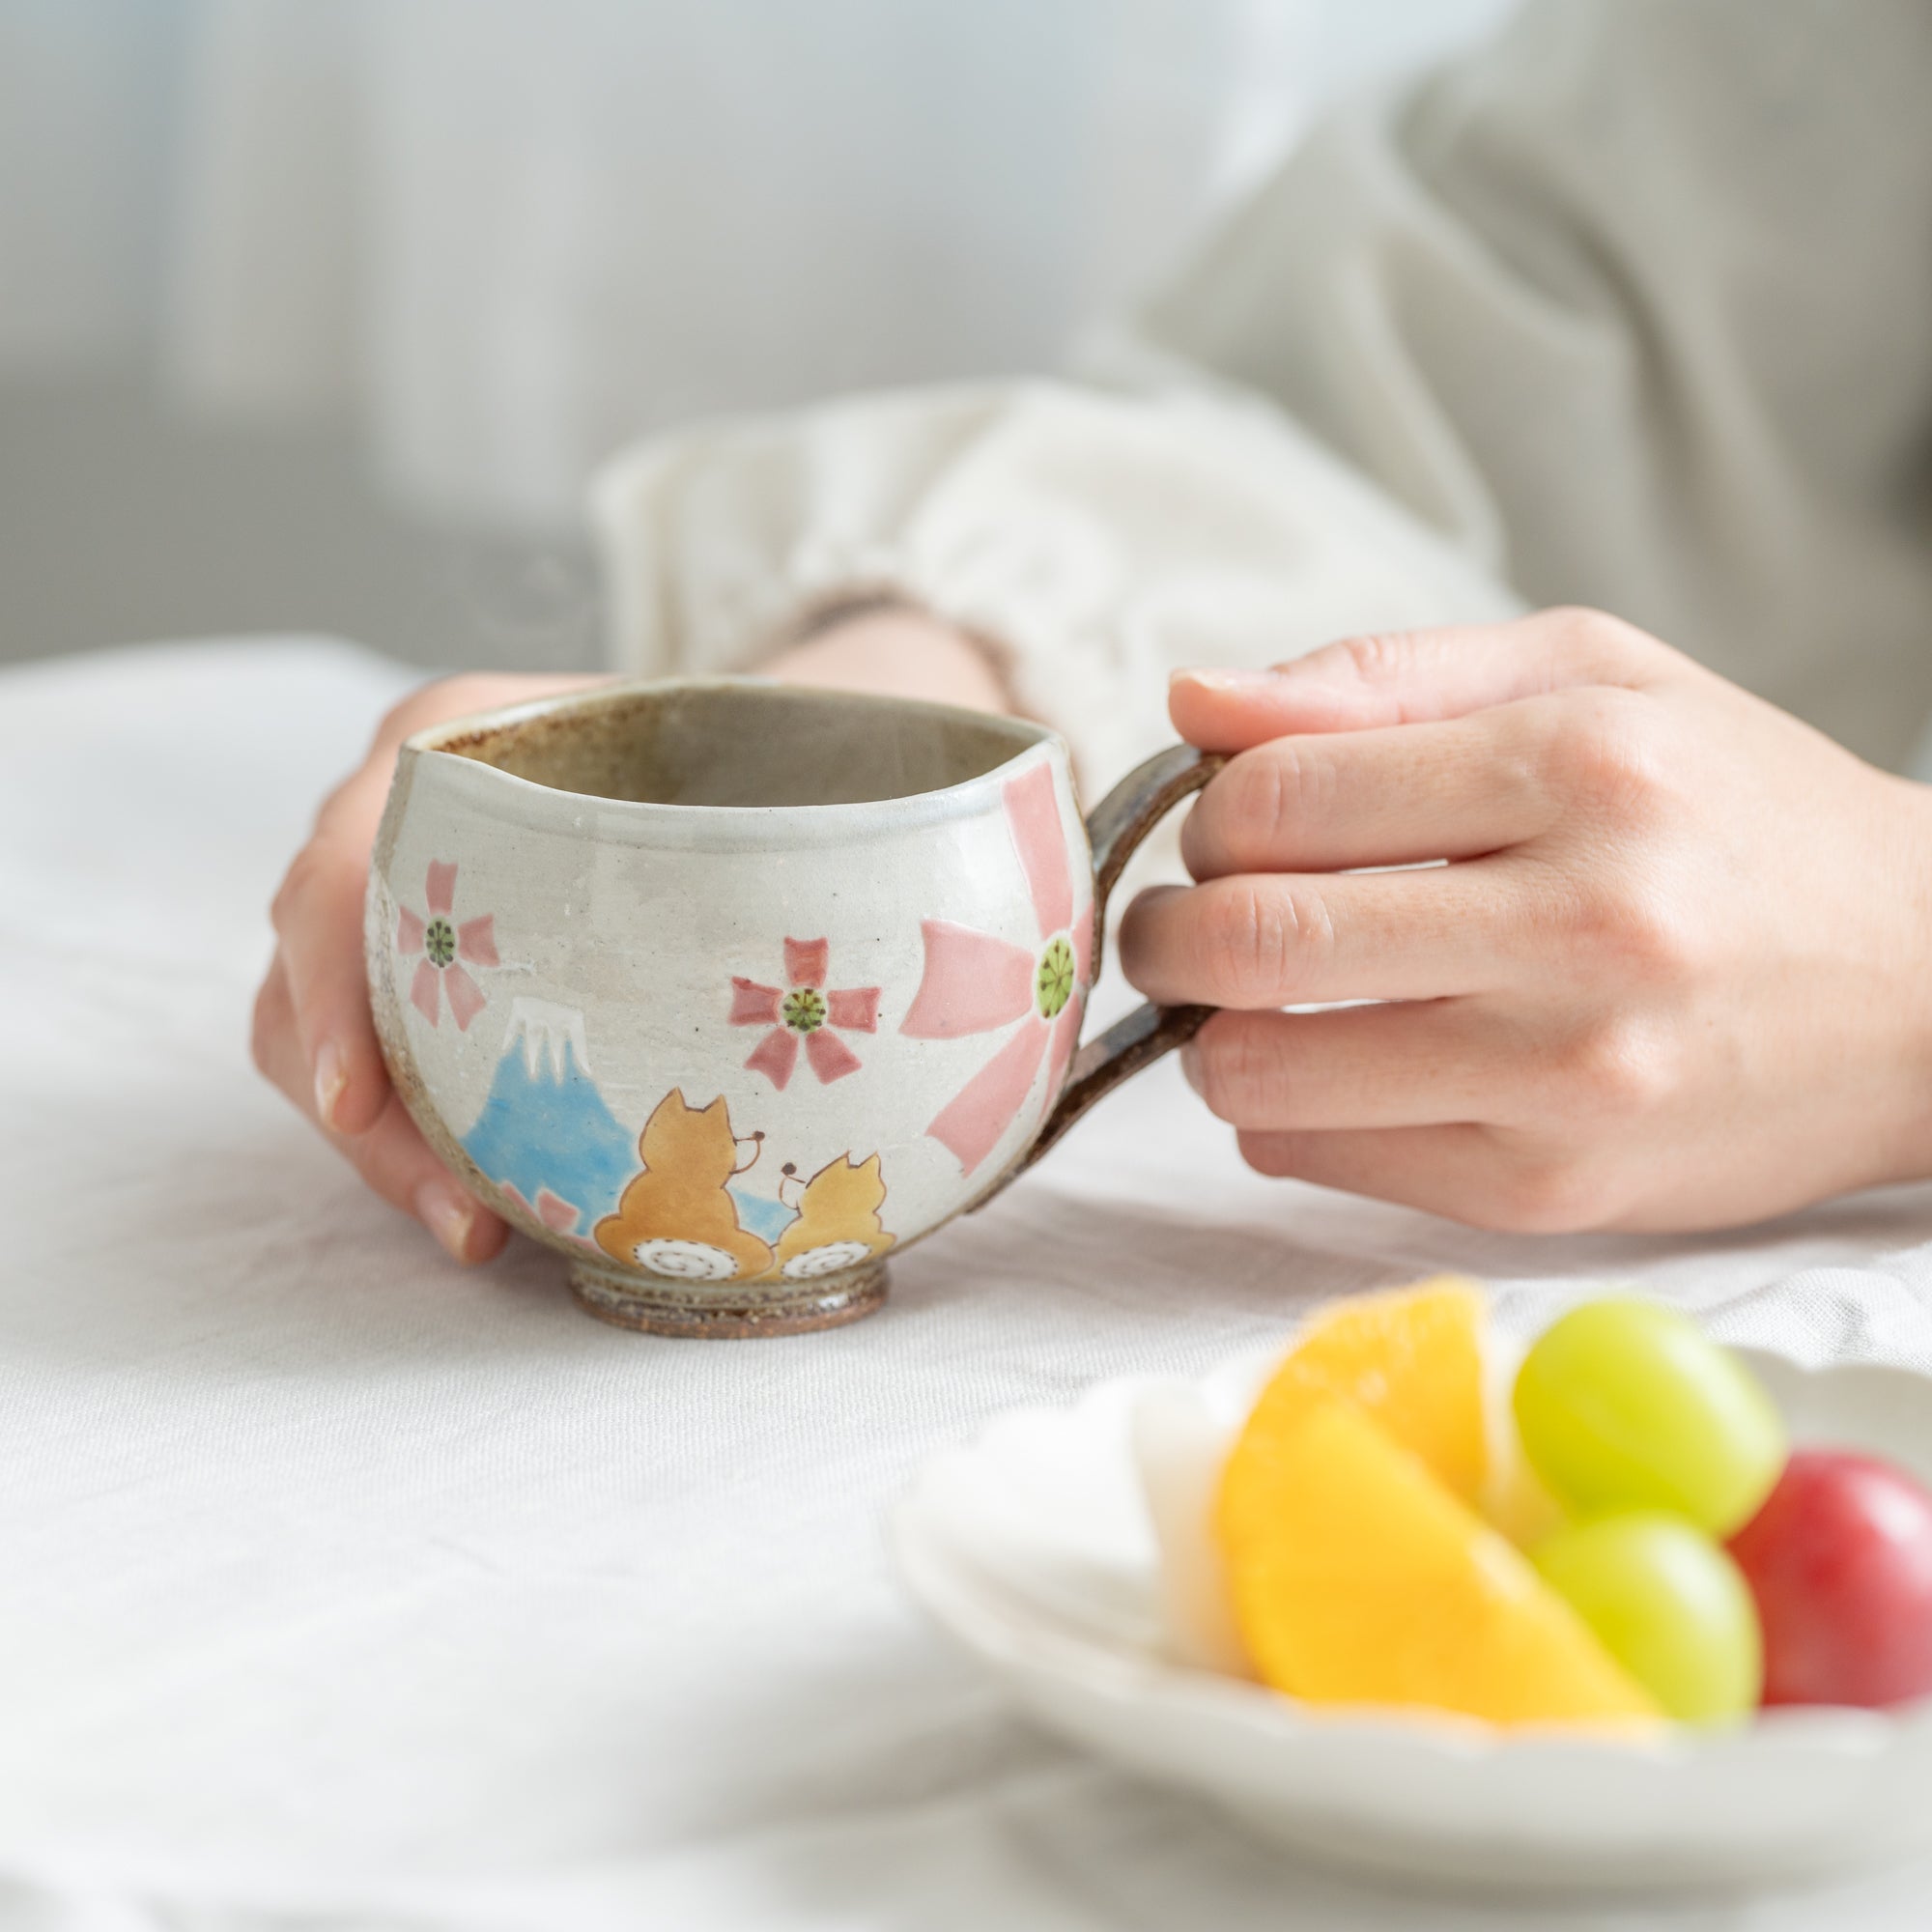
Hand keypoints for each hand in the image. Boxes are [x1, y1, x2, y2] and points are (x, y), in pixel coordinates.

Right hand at [252, 612, 1003, 1260]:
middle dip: (365, 1104)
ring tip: (474, 1230)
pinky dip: (416, 1137)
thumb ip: (862, 812)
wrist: (779, 747)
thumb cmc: (783, 747)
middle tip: (455, 1214)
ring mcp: (415, 896)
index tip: (361, 1092)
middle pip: (319, 961)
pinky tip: (489, 1206)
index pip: (347, 847)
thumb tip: (1008, 898)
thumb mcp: (798, 745)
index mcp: (467, 732)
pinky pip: (382, 1058)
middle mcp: (417, 810)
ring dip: (386, 1142)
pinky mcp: (436, 971)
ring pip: (330, 1027)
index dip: (329, 968)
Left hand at [1122, 609, 1931, 1232]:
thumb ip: (1379, 678)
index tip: (1224, 830)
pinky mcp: (1553, 1190)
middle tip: (1180, 927)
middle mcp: (1579, 927)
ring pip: (1259, 1076)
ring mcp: (1566, 1077)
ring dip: (1212, 1039)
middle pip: (1247, 943)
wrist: (1931, 988)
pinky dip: (1286, 1115)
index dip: (1206, 817)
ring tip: (1259, 1003)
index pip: (1273, 800)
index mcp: (1579, 767)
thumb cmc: (1741, 815)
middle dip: (1165, 937)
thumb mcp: (1590, 680)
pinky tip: (1344, 1067)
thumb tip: (1192, 704)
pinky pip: (1321, 1159)